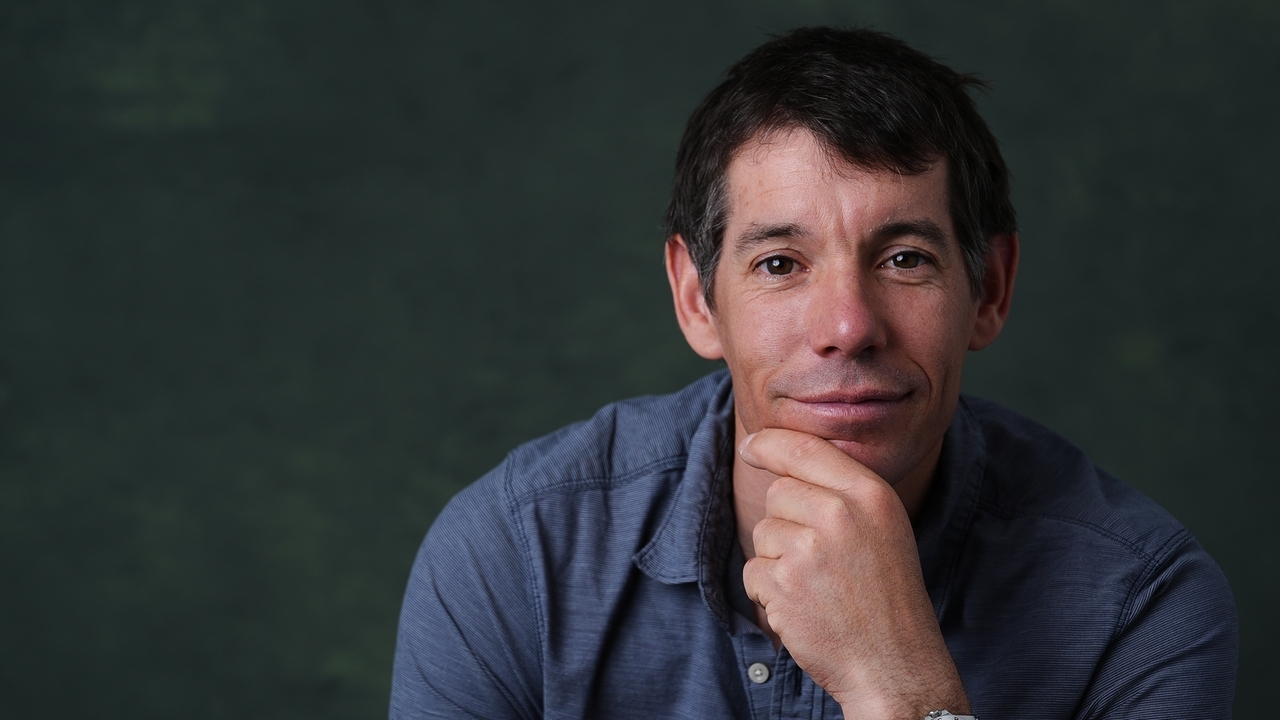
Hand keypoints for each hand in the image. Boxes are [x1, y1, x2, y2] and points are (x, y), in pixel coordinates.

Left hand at [739, 428, 968, 718]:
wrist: (895, 664)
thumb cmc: (888, 595)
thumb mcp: (884, 527)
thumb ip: (843, 491)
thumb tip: (782, 456)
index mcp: (870, 494)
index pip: (805, 450)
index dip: (771, 444)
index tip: (752, 446)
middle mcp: (840, 514)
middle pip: (779, 492)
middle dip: (787, 521)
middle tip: (822, 559)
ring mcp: (809, 549)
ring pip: (763, 533)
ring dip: (778, 560)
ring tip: (819, 587)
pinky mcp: (784, 585)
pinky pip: (754, 571)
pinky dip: (769, 592)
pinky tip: (805, 607)